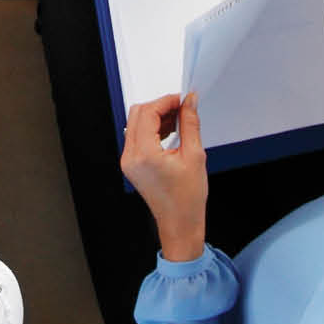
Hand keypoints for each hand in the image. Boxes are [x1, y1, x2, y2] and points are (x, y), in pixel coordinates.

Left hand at [121, 93, 209, 262]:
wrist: (179, 223)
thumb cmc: (187, 199)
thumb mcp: (195, 155)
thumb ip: (190, 123)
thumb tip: (189, 102)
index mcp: (145, 155)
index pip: (148, 113)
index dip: (166, 101)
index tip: (182, 99)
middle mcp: (131, 157)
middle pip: (138, 114)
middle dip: (160, 106)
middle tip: (182, 107)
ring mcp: (128, 161)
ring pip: (136, 123)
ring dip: (156, 116)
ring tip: (180, 120)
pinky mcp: (131, 164)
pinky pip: (138, 136)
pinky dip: (152, 128)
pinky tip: (171, 130)